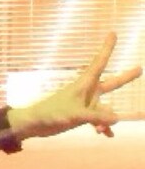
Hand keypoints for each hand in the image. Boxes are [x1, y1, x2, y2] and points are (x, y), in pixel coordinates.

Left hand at [13, 34, 140, 140]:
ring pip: (104, 108)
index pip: (99, 62)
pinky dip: (102, 126)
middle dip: (125, 77)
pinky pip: (97, 120)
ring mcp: (85, 104)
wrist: (34, 124)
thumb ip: (96, 117)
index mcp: (84, 84)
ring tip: (105, 130)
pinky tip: (108, 135)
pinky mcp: (80, 115)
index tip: (113, 33)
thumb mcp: (76, 115)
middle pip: (111, 83)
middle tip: (140, 69)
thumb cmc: (51, 114)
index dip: (107, 48)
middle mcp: (87, 92)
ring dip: (107, 119)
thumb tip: (117, 120)